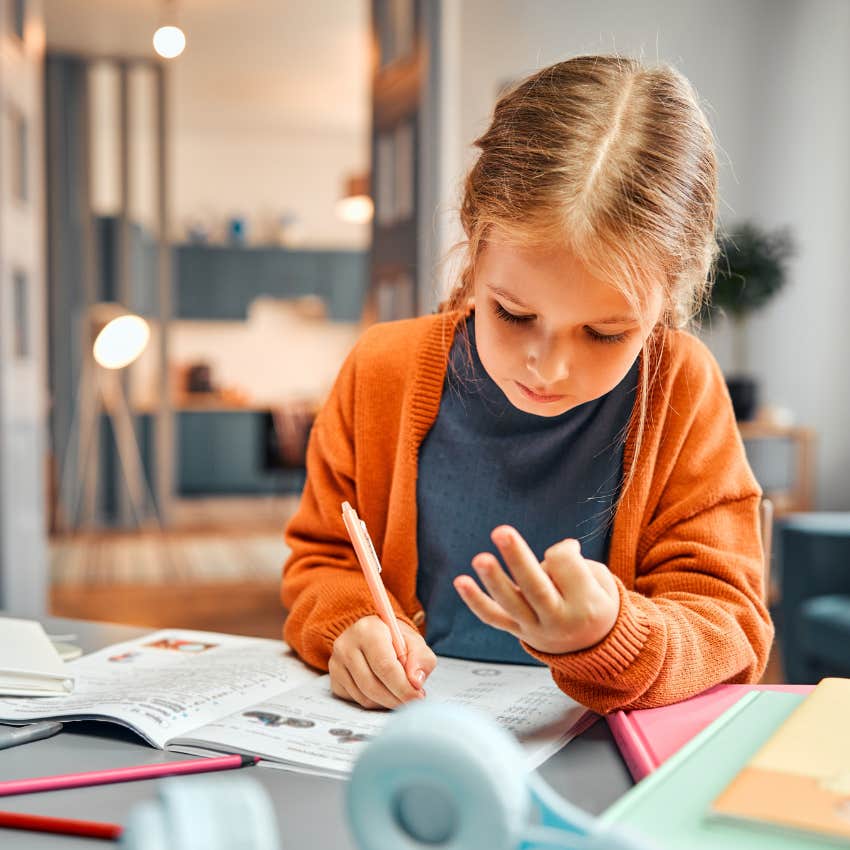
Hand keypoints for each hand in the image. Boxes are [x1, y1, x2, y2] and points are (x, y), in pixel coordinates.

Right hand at [329, 615, 436, 709]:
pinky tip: (384, 691)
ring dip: (386, 702)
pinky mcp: (334, 679)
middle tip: (412, 701)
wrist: (374, 638)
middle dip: (396, 699)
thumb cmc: (395, 640)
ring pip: (364, 697)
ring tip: (399, 694)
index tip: (417, 696)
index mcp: (368, 629)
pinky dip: (374, 702)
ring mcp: (336, 663)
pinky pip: (356, 701)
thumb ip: (421, 659)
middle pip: (373, 685)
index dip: (403, 686)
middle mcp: (346, 644)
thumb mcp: (414, 642)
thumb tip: (415, 681)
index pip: (384, 665)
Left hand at [454, 526, 619, 654]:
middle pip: (536, 587)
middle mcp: (559, 620)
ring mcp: (536, 629)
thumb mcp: (603, 585)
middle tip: (502, 531)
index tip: (570, 550)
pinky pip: (494, 617)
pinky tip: (460, 581)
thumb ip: (579, 566)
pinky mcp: (518, 631)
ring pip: (511, 604)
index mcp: (586, 607)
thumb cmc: (597, 603)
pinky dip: (476, 601)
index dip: (565, 550)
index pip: (565, 566)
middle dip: (518, 558)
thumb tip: (558, 551)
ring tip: (479, 558)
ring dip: (493, 580)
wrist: (594, 648)